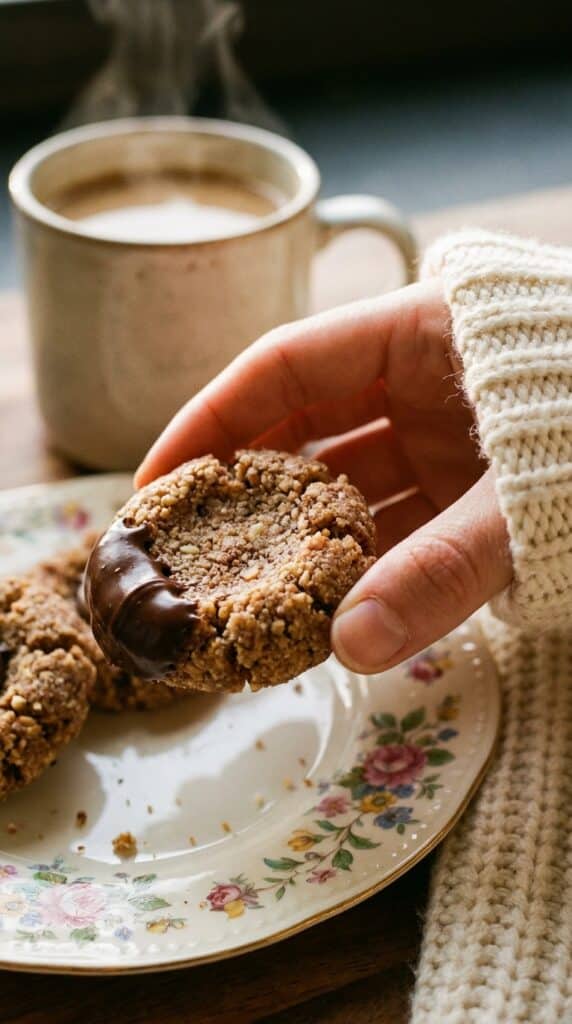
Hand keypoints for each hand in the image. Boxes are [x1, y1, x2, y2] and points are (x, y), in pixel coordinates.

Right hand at [136, 279, 512, 672]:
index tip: (151, 486)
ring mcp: (447, 439)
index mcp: (422, 332)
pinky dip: (364, 568)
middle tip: (185, 563)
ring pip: (348, 491)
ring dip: (303, 547)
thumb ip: (445, 565)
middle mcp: (422, 382)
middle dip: (245, 498)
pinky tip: (326, 614)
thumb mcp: (529, 495)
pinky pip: (397, 527)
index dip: (205, 424)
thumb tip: (349, 647)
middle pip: (303, 434)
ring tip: (245, 606)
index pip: (282, 367)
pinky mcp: (471, 489)